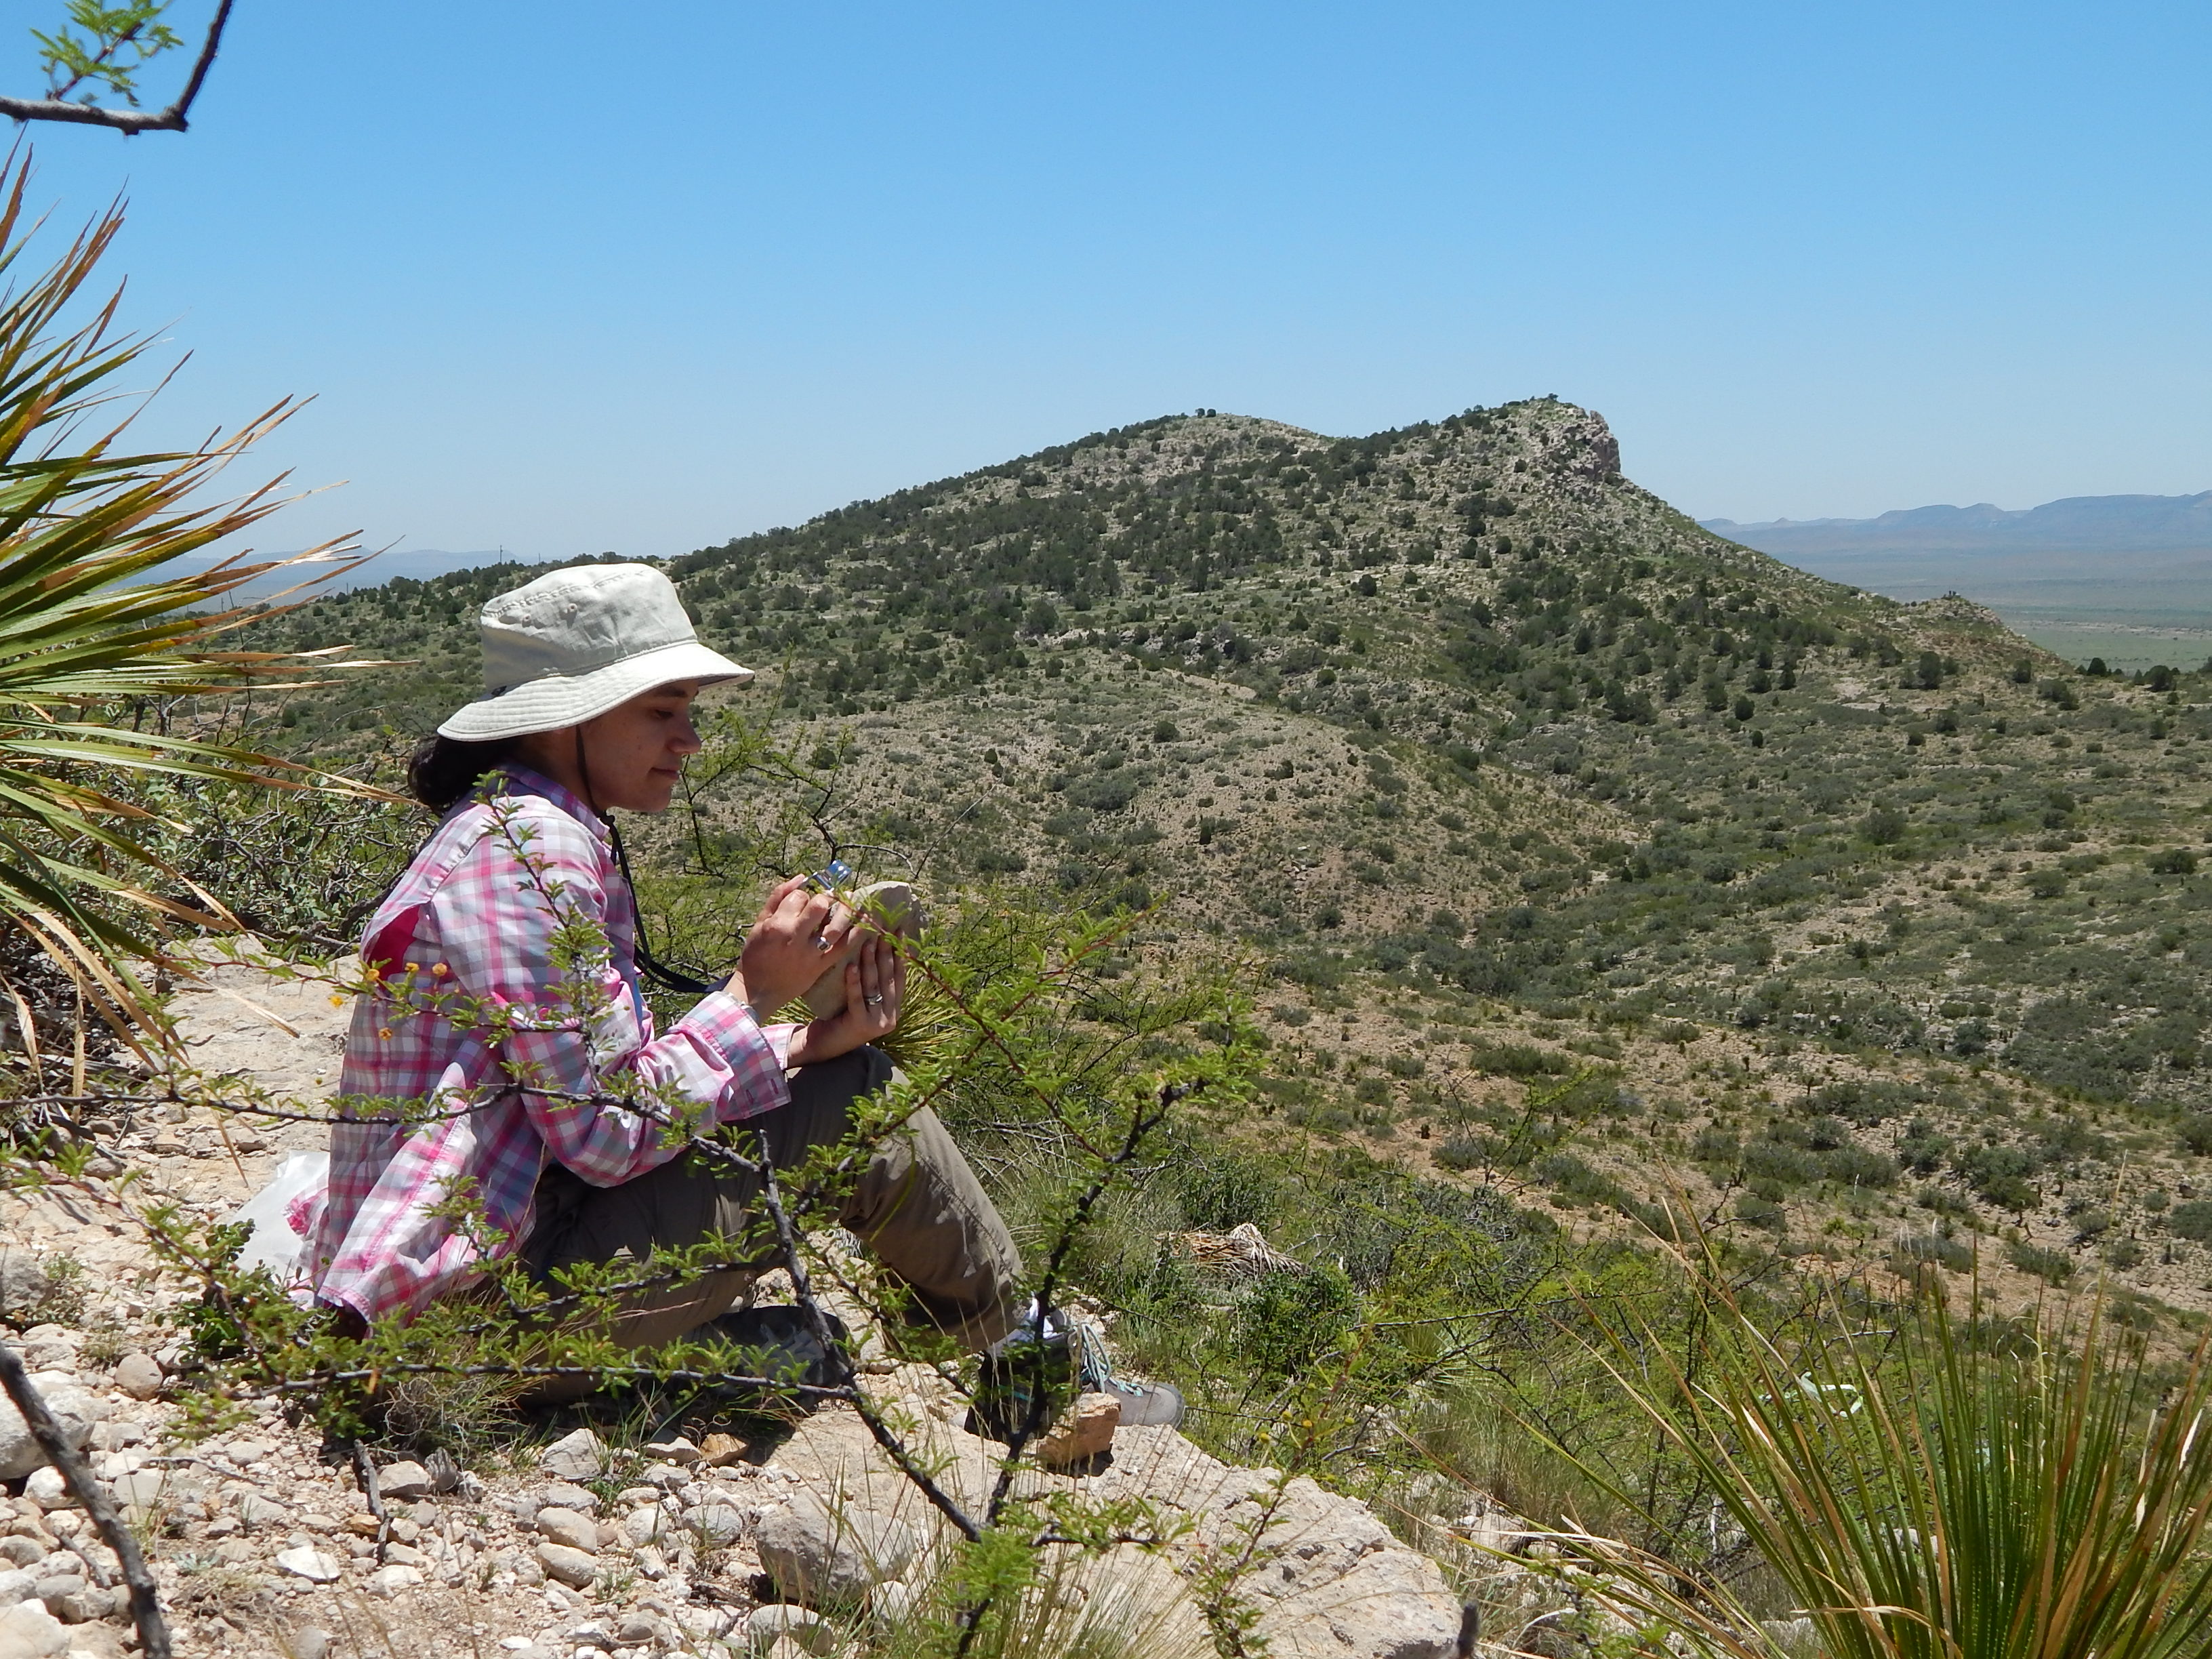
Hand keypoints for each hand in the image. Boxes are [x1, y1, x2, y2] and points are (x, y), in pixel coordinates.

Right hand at [729, 874, 854, 1017]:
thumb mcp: (759, 924)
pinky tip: (864, 921)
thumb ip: (778, 898)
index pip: (799, 897)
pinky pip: (844, 947)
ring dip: (847, 910)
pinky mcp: (821, 966)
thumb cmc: (756, 955)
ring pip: (836, 926)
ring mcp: (811, 953)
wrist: (759, 991)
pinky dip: (857, 933)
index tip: (803, 900)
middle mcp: (795, 937)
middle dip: (827, 897)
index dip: (804, 894)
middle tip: (830, 897)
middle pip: (819, 906)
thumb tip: (801, 877)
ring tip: (852, 899)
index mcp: (777, 925)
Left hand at [785, 935, 902, 1066]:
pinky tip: (852, 967)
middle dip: (886, 953)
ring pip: (875, 986)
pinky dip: (854, 982)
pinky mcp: (861, 1025)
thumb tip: (870, 945)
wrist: (822, 1047)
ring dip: (871, 962)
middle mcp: (890, 1016)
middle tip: (882, 932)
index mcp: (893, 1009)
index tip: (898, 932)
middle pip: (889, 978)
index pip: (899, 976)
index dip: (899, 953)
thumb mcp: (858, 999)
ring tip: (867, 942)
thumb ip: (868, 982)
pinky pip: (858, 999)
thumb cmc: (838, 1018)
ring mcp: (878, 1023)